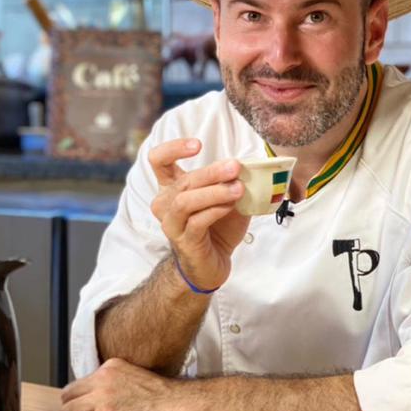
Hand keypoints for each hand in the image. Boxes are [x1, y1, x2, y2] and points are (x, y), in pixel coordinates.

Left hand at [58, 358, 188, 410]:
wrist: (179, 405)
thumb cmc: (166, 398)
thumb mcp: (136, 379)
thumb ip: (118, 385)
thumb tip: (109, 403)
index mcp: (111, 367)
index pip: (79, 384)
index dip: (79, 403)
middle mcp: (103, 378)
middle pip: (67, 397)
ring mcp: (103, 396)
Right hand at [148, 138, 249, 290]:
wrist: (211, 265)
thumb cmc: (217, 228)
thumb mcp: (225, 199)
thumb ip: (232, 181)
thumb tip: (251, 163)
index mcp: (171, 187)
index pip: (158, 160)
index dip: (173, 148)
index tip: (197, 145)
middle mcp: (165, 203)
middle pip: (182, 181)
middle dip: (211, 172)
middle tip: (235, 166)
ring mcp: (172, 223)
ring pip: (185, 201)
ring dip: (214, 192)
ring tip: (237, 188)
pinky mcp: (184, 241)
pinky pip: (196, 222)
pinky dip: (215, 211)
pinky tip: (231, 206)